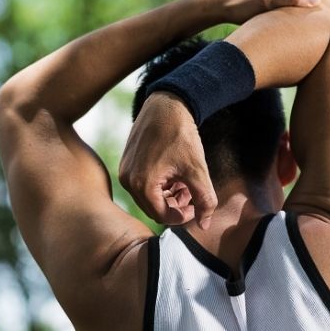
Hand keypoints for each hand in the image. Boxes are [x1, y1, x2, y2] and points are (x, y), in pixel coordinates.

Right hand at [119, 92, 216, 227]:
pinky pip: (141, 185)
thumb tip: (204, 225)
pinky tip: (173, 174)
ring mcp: (125, 171)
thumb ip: (204, 200)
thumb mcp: (198, 170)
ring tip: (184, 183)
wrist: (166, 106)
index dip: (182, 216)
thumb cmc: (180, 136)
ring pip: (147, 198)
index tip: (196, 207)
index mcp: (143, 184)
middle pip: (153, 209)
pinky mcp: (126, 163)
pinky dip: (158, 186)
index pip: (162, 216)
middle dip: (174, 206)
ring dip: (167, 196)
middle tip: (192, 194)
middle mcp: (128, 180)